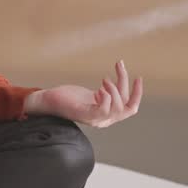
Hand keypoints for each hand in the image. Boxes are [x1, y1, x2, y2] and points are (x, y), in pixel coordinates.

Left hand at [28, 60, 143, 127]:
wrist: (49, 101)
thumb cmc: (70, 97)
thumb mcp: (94, 92)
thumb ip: (107, 91)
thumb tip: (118, 79)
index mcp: (107, 115)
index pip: (130, 108)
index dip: (137, 93)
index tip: (138, 76)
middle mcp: (104, 120)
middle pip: (127, 107)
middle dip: (126, 85)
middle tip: (118, 67)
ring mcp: (94, 119)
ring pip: (117, 109)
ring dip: (114, 90)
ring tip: (103, 79)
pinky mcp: (84, 116)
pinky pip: (102, 111)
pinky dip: (105, 98)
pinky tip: (100, 89)